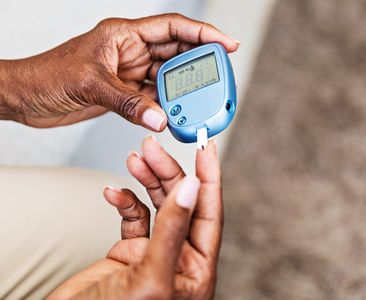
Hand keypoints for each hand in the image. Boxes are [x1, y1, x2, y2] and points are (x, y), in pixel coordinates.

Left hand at [0, 14, 237, 128]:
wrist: (26, 98)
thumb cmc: (47, 76)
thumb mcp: (89, 84)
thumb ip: (127, 102)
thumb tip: (160, 118)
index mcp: (124, 35)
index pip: (173, 28)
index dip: (203, 32)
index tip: (227, 43)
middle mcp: (131, 51)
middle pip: (176, 53)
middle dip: (200, 64)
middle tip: (220, 77)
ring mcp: (129, 73)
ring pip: (167, 78)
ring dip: (185, 90)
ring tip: (203, 100)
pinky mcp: (125, 93)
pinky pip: (154, 98)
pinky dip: (167, 107)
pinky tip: (177, 114)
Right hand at [47, 137, 221, 298]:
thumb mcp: (151, 277)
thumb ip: (172, 231)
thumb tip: (192, 188)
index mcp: (196, 270)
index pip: (210, 213)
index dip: (210, 177)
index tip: (207, 148)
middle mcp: (179, 258)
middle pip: (182, 202)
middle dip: (168, 172)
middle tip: (152, 148)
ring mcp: (154, 253)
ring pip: (158, 204)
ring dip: (147, 180)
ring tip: (135, 159)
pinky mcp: (129, 251)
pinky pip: (133, 216)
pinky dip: (124, 200)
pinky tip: (113, 192)